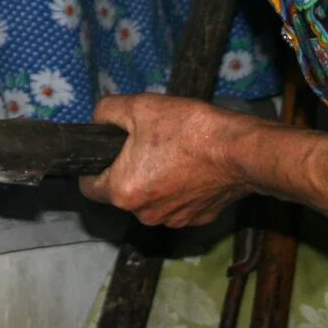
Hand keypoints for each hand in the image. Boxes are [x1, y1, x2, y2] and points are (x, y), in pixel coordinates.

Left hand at [79, 94, 261, 227]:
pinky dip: (178, 188)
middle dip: (127, 170)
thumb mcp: (139, 106)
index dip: (92, 168)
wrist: (240, 151)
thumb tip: (99, 120)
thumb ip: (107, 112)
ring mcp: (173, 220)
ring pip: (150, 199)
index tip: (104, 153)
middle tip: (145, 143)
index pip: (88, 187)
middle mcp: (144, 214)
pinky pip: (176, 203)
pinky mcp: (197, 219)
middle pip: (122, 192)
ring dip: (153, 180)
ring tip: (171, 152)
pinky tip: (191, 166)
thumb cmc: (188, 129)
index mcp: (123, 192)